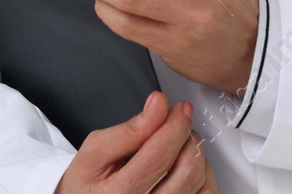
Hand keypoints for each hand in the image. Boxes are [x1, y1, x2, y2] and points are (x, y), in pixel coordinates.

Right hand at [53, 90, 218, 193]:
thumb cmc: (87, 185)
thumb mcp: (95, 152)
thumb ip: (128, 130)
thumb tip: (157, 106)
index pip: (159, 155)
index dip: (174, 124)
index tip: (179, 109)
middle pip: (187, 172)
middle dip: (188, 138)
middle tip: (179, 125)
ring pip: (201, 185)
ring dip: (196, 157)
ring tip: (180, 147)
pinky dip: (204, 177)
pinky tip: (186, 168)